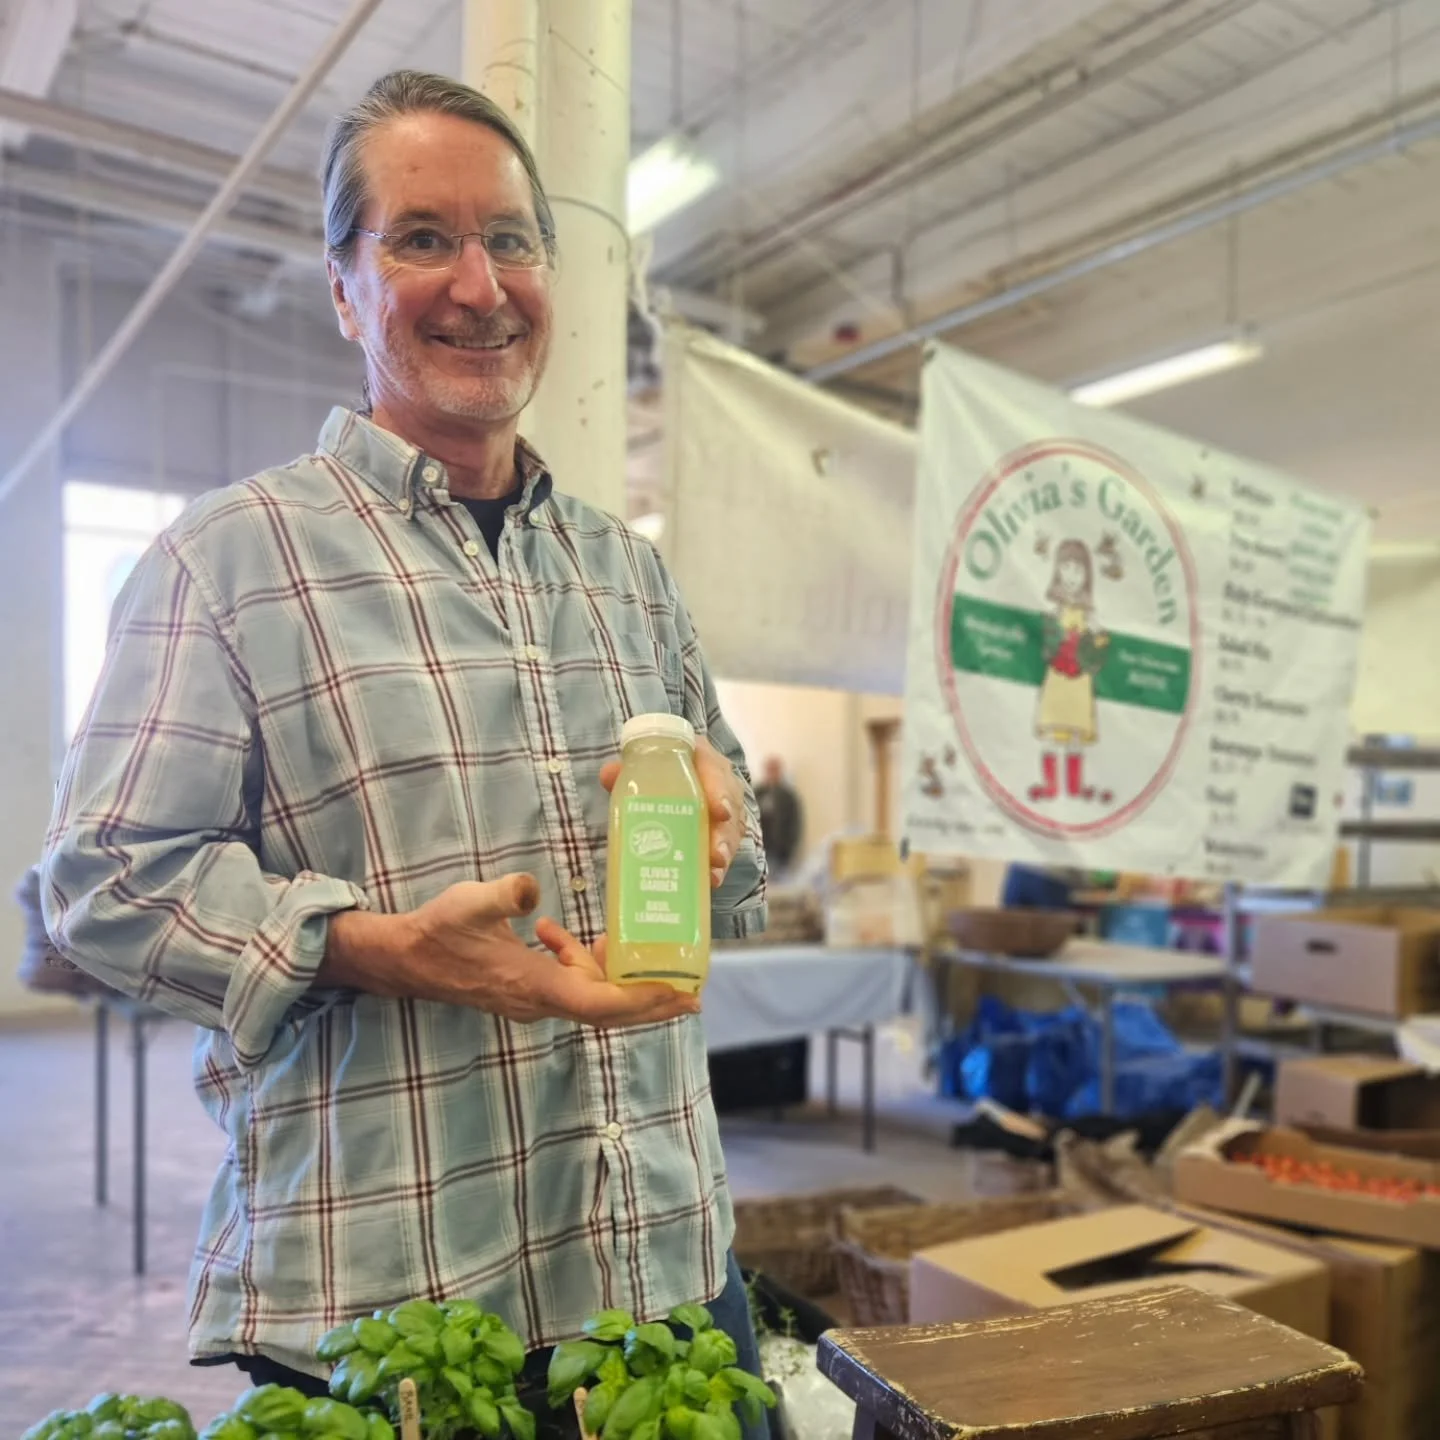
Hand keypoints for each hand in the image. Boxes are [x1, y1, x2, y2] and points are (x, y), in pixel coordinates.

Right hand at [325, 874, 697, 1026]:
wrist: (403, 958)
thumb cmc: (438, 932)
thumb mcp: (470, 903)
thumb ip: (505, 895)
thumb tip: (532, 891)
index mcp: (535, 985)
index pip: (600, 1000)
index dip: (642, 1000)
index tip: (678, 995)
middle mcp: (539, 1000)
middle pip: (607, 1009)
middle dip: (651, 1002)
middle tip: (692, 992)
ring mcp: (531, 998)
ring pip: (589, 995)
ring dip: (618, 978)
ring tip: (646, 954)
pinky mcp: (523, 988)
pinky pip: (565, 982)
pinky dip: (578, 962)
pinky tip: (560, 934)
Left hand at [601, 735, 745, 889]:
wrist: (672, 778)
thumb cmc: (659, 773)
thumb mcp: (643, 770)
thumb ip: (626, 773)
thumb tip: (608, 775)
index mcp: (701, 759)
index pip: (715, 768)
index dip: (719, 790)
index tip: (719, 811)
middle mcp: (720, 782)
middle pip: (729, 805)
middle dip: (723, 832)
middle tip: (715, 854)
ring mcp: (725, 808)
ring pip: (731, 830)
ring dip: (723, 853)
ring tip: (712, 874)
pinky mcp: (724, 831)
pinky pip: (727, 847)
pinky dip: (719, 865)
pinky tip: (710, 880)